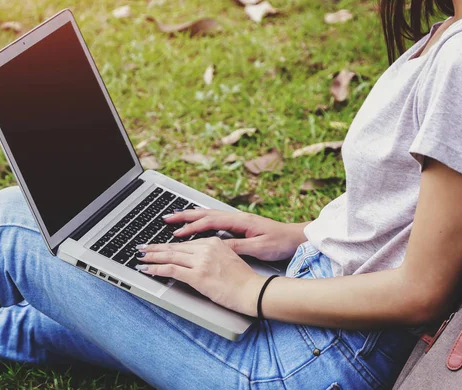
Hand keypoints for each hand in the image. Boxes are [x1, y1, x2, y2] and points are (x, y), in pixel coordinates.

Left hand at [137, 237, 265, 315]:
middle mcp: (206, 248)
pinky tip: (147, 269)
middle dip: (155, 248)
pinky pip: (171, 270)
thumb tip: (198, 261)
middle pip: (174, 247)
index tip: (159, 247)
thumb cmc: (244, 280)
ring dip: (151, 257)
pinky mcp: (197, 275)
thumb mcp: (229, 259)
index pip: (185, 244)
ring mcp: (201, 261)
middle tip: (142, 248)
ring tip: (140, 257)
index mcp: (214, 242)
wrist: (253, 290)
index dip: (169, 245)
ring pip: (170, 256)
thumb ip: (213, 255)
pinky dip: (156, 269)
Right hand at [164, 209, 308, 261]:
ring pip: (209, 215)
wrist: (295, 238)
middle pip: (205, 213)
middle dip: (184, 215)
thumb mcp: (258, 248)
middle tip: (166, 219)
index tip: (176, 233)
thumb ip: (237, 246)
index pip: (209, 222)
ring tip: (174, 218)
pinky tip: (195, 224)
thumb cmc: (280, 243)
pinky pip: (215, 220)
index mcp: (240, 221)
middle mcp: (236, 217)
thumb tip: (216, 246)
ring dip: (191, 216)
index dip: (191, 227)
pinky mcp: (240, 225)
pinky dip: (201, 220)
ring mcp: (237, 220)